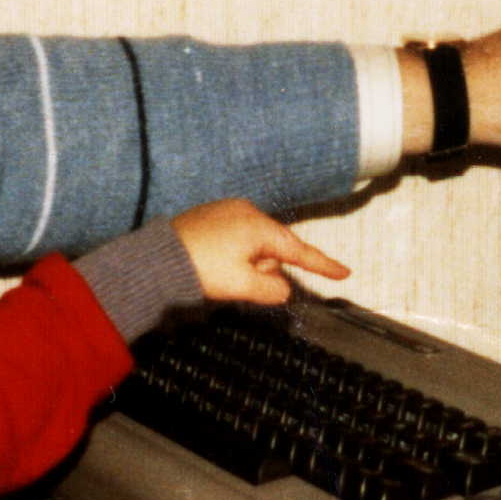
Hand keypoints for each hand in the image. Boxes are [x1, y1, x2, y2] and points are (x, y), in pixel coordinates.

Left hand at [169, 198, 351, 305]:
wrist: (155, 259)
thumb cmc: (200, 270)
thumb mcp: (242, 286)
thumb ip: (272, 289)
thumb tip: (282, 287)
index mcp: (259, 227)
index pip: (300, 251)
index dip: (323, 265)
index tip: (345, 273)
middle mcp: (247, 212)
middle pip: (274, 248)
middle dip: (265, 269)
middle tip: (240, 282)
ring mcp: (228, 210)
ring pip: (254, 244)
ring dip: (248, 262)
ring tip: (220, 274)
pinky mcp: (211, 215)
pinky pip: (236, 237)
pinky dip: (234, 253)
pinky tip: (215, 264)